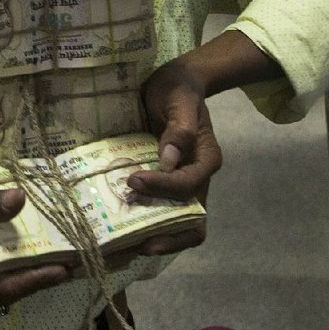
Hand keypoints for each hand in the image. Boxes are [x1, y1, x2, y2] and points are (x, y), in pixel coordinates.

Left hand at [127, 59, 222, 255]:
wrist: (175, 84)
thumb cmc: (178, 89)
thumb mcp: (179, 101)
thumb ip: (179, 129)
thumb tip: (169, 160)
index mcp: (206, 159)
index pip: (187, 186)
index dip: (162, 189)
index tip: (134, 181)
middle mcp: (199, 178)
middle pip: (193, 222)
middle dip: (167, 237)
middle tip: (136, 244)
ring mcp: (183, 184)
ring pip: (178, 224)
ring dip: (155, 236)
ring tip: (125, 245)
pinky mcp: (166, 185)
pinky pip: (161, 211)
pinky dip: (146, 223)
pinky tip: (122, 227)